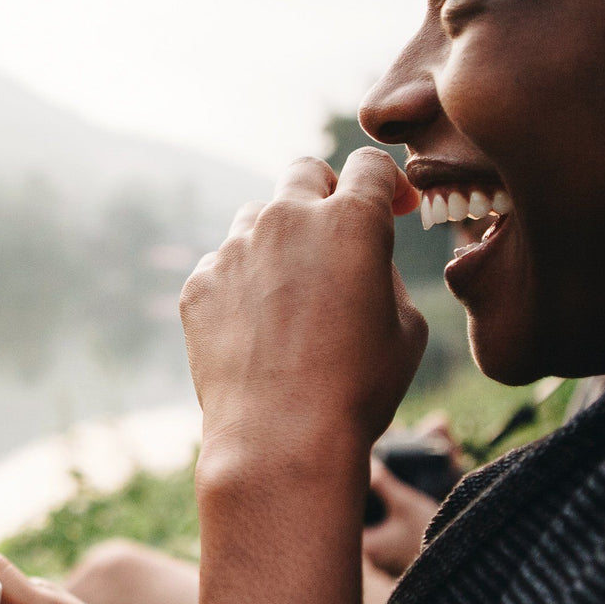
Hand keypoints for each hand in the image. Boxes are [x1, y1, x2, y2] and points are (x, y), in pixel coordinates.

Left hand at [180, 151, 426, 465]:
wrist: (279, 438)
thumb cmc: (357, 389)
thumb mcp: (405, 328)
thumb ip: (383, 273)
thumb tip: (360, 258)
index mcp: (350, 221)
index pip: (369, 165)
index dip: (387, 184)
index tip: (394, 208)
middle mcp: (287, 220)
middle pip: (304, 172)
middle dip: (325, 192)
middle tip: (335, 233)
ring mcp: (235, 248)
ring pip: (258, 218)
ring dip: (279, 241)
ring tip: (292, 297)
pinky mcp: (199, 283)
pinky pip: (224, 265)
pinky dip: (242, 284)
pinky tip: (256, 330)